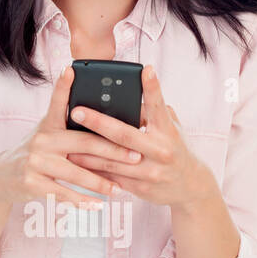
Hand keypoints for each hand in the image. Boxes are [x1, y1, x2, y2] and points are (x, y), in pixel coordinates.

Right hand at [0, 66, 143, 208]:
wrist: (3, 175)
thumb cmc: (36, 152)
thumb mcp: (46, 134)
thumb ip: (68, 126)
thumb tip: (105, 120)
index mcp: (48, 125)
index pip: (57, 102)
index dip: (63, 86)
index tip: (70, 70)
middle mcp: (41, 140)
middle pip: (83, 143)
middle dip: (113, 150)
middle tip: (135, 156)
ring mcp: (35, 162)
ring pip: (76, 172)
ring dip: (101, 182)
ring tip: (119, 189)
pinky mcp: (32, 183)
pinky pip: (63, 192)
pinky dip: (82, 200)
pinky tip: (97, 204)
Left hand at [65, 65, 217, 207]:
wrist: (191, 187)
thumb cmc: (175, 148)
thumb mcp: (171, 128)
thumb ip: (152, 113)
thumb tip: (126, 96)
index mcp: (168, 130)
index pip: (159, 105)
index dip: (153, 87)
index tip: (146, 70)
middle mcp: (161, 150)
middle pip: (125, 135)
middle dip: (98, 123)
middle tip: (76, 111)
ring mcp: (151, 171)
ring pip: (112, 160)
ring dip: (86, 150)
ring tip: (66, 140)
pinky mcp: (141, 187)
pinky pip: (111, 177)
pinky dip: (93, 170)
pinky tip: (76, 163)